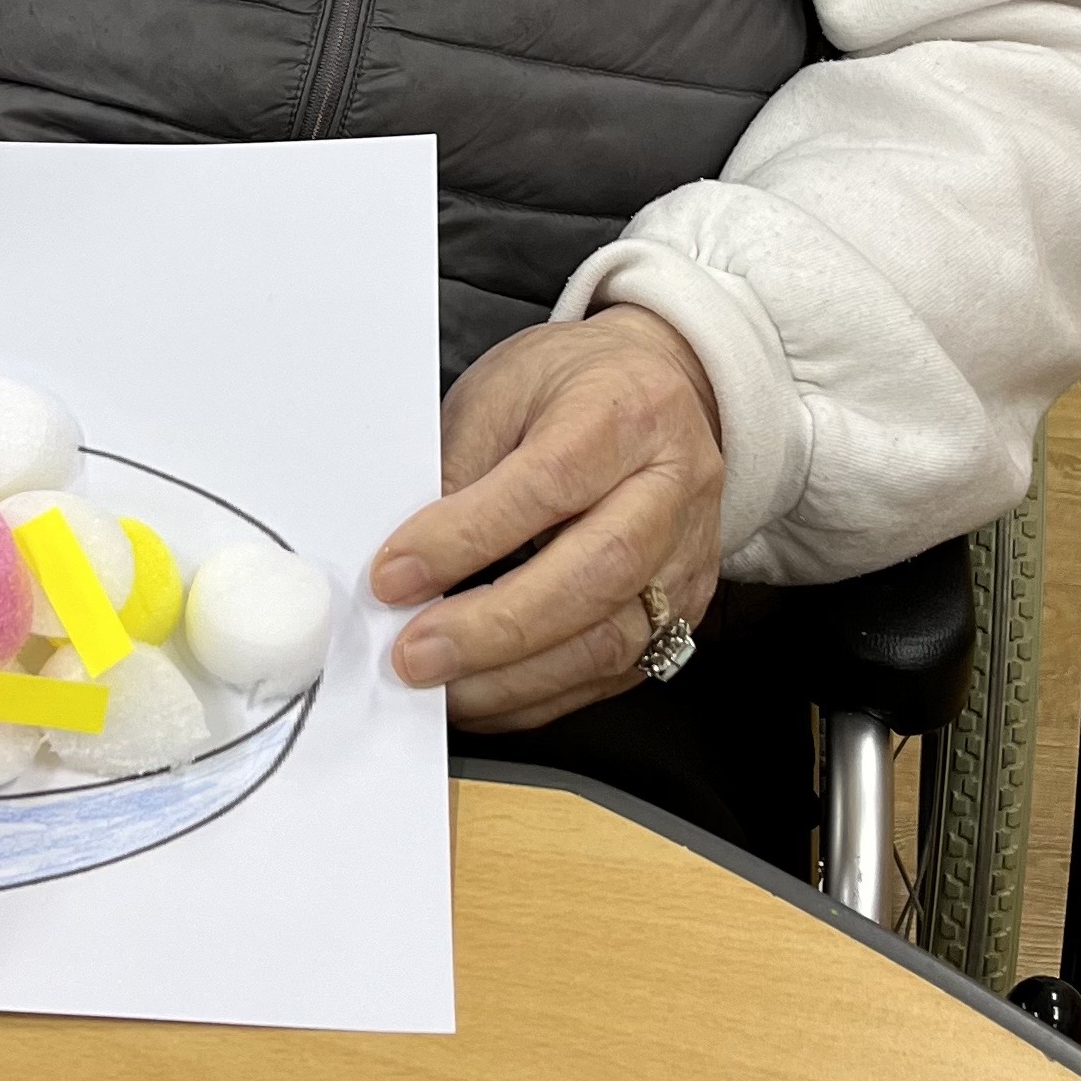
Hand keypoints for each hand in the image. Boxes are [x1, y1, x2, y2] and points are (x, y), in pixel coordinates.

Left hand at [369, 305, 724, 731]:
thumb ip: (459, 469)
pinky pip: (615, 673)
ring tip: (440, 686)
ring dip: (513, 678)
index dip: (464, 540)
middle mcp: (672, 488)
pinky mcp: (685, 610)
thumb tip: (407, 562)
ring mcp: (686, 556)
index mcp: (623, 414)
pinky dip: (540, 694)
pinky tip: (485, 692)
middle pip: (593, 576)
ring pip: (610, 642)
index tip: (394, 576)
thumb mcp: (501, 391)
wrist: (660, 386)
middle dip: (493, 629)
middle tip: (414, 654)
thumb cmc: (571, 386)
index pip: (546, 486)